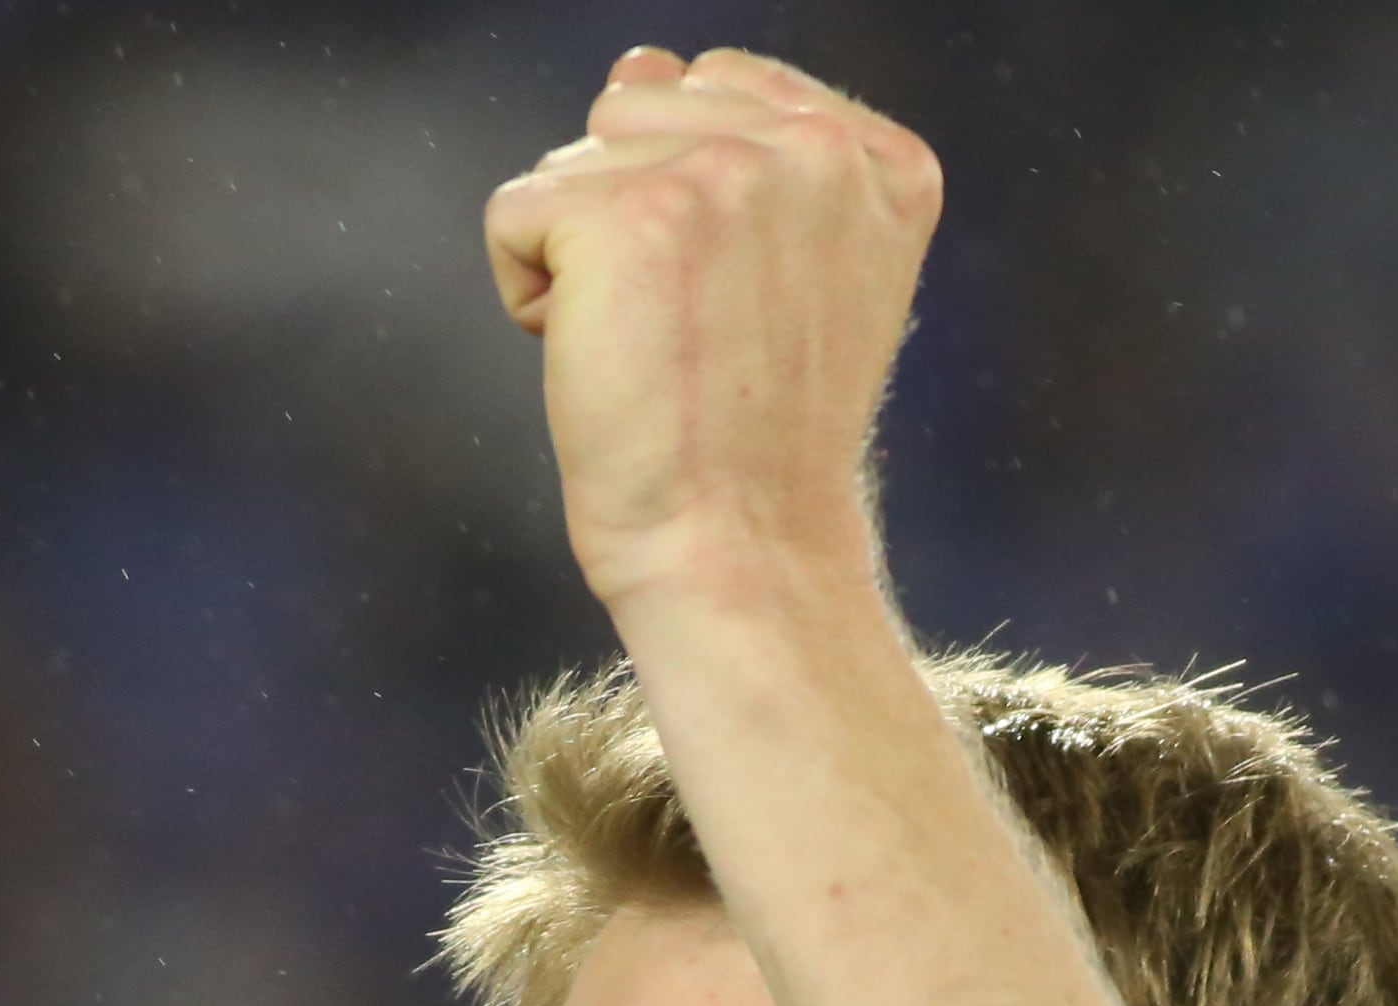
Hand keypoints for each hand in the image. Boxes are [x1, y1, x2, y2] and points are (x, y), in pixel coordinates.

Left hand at [483, 48, 938, 615]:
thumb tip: (643, 63)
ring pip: (576, 156)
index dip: (693, 203)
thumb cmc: (757, 442)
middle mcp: (816, 149)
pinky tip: (603, 362)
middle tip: (692, 338)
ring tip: (653, 350)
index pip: (724, 88)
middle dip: (631, 218)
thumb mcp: (801, 279)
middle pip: (640, 108)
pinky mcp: (628, 213)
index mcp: (882, 161)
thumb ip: (750, 160)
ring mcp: (725, 172)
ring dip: (582, 258)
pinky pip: (514, 212)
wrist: (742, 551)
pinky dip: (528, 296)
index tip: (739, 311)